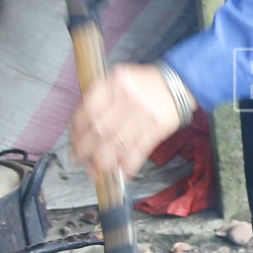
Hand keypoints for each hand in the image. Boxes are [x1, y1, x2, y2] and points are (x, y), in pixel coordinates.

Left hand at [69, 64, 182, 180]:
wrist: (178, 83)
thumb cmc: (144, 83)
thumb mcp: (119, 77)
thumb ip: (101, 96)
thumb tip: (82, 124)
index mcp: (115, 82)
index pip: (89, 109)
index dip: (77, 129)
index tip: (74, 140)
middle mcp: (127, 98)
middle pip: (100, 129)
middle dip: (84, 149)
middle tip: (77, 159)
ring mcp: (143, 114)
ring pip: (117, 143)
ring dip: (103, 162)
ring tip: (94, 171)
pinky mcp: (157, 128)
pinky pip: (139, 150)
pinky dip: (128, 165)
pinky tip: (121, 174)